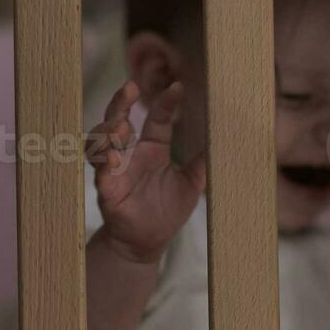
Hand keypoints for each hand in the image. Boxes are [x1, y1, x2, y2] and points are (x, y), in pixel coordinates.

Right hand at [85, 80, 205, 264]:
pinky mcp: (107, 191)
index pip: (156, 118)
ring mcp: (115, 172)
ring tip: (121, 124)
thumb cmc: (167, 211)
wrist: (149, 243)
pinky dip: (105, 163)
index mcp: (152, 149)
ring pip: (101, 142)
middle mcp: (130, 155)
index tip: (178, 86)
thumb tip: (228, 139)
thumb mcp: (192, 184)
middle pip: (118, 120)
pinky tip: (113, 157)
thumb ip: (204, 162)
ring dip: (108, 130)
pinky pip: (101, 174)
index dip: (165, 101)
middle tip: (128, 87)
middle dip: (120, 102)